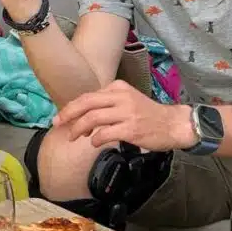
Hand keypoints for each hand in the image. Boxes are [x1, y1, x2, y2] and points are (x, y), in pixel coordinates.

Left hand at [52, 80, 193, 150]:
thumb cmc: (149, 115)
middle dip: (68, 114)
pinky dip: (96, 139)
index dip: (72, 107)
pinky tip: (94, 143)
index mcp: (118, 88)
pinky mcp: (131, 128)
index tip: (62, 116)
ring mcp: (126, 112)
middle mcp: (121, 97)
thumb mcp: (127, 100)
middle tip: (57, 123)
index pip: (88, 96)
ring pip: (93, 118)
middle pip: (86, 103)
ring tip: (73, 137)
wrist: (174, 124)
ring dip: (79, 129)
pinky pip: (105, 133)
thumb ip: (108, 104)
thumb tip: (82, 116)